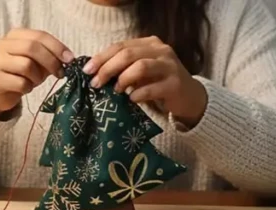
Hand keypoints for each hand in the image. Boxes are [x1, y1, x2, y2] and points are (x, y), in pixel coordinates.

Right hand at [0, 29, 73, 117]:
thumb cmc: (21, 74)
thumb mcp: (37, 62)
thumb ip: (51, 56)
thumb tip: (69, 59)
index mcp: (15, 35)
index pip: (39, 35)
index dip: (57, 47)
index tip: (70, 59)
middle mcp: (2, 44)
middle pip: (32, 47)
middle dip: (50, 61)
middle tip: (60, 73)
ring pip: (26, 65)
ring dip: (38, 77)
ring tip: (36, 81)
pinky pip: (21, 83)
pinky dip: (28, 87)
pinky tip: (26, 88)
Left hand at [83, 36, 207, 127]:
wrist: (189, 97)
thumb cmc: (159, 84)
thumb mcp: (140, 73)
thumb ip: (122, 69)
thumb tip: (94, 74)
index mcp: (149, 44)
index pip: (120, 46)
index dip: (101, 57)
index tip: (87, 71)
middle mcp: (161, 51)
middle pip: (128, 54)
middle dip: (108, 68)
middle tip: (96, 83)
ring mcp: (170, 66)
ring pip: (140, 66)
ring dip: (123, 79)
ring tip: (115, 91)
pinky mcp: (175, 84)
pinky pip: (153, 87)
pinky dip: (138, 93)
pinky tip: (131, 99)